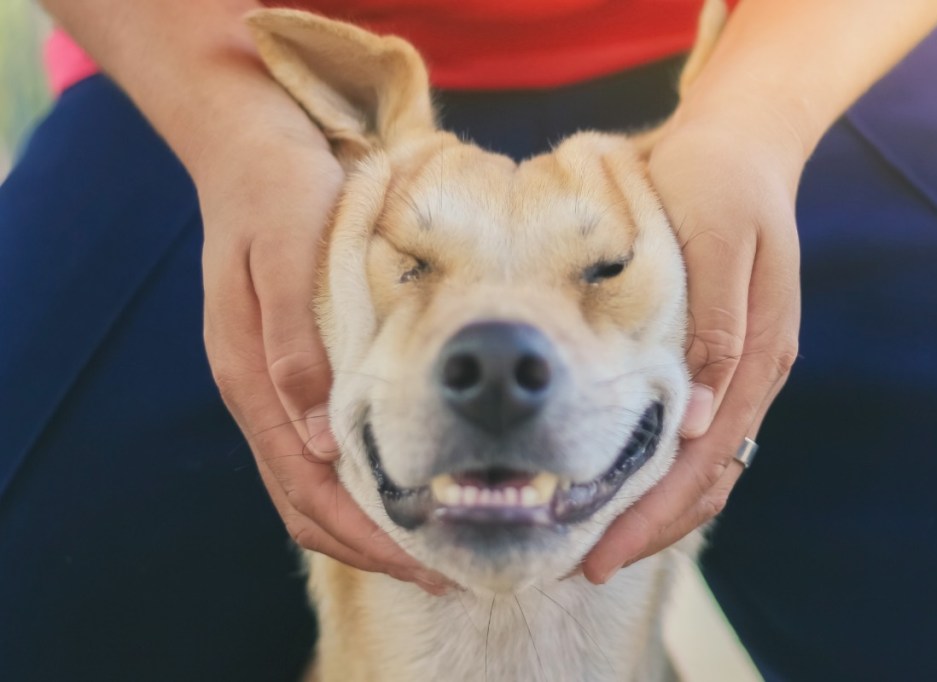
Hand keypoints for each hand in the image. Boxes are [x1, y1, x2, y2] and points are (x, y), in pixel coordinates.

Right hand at [196, 123, 447, 593]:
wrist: (253, 143)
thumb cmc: (279, 192)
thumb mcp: (287, 253)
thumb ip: (296, 344)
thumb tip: (322, 441)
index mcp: (250, 377)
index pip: (305, 489)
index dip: (365, 537)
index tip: (427, 564)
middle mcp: (259, 392)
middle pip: (307, 502)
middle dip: (373, 547)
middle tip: (446, 570)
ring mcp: (273, 382)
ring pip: (314, 483)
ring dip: (368, 523)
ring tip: (434, 542)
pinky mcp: (294, 365)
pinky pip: (323, 446)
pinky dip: (362, 482)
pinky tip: (407, 482)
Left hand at [581, 114, 801, 582]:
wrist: (739, 142)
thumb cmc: (718, 182)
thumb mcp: (718, 240)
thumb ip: (717, 329)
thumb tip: (698, 422)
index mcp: (758, 356)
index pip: (703, 463)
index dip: (652, 515)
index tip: (598, 553)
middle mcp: (751, 374)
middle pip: (703, 479)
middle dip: (647, 528)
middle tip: (584, 564)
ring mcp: (736, 370)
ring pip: (701, 466)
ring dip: (654, 508)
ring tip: (595, 539)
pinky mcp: (715, 357)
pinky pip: (691, 434)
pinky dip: (657, 469)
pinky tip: (617, 482)